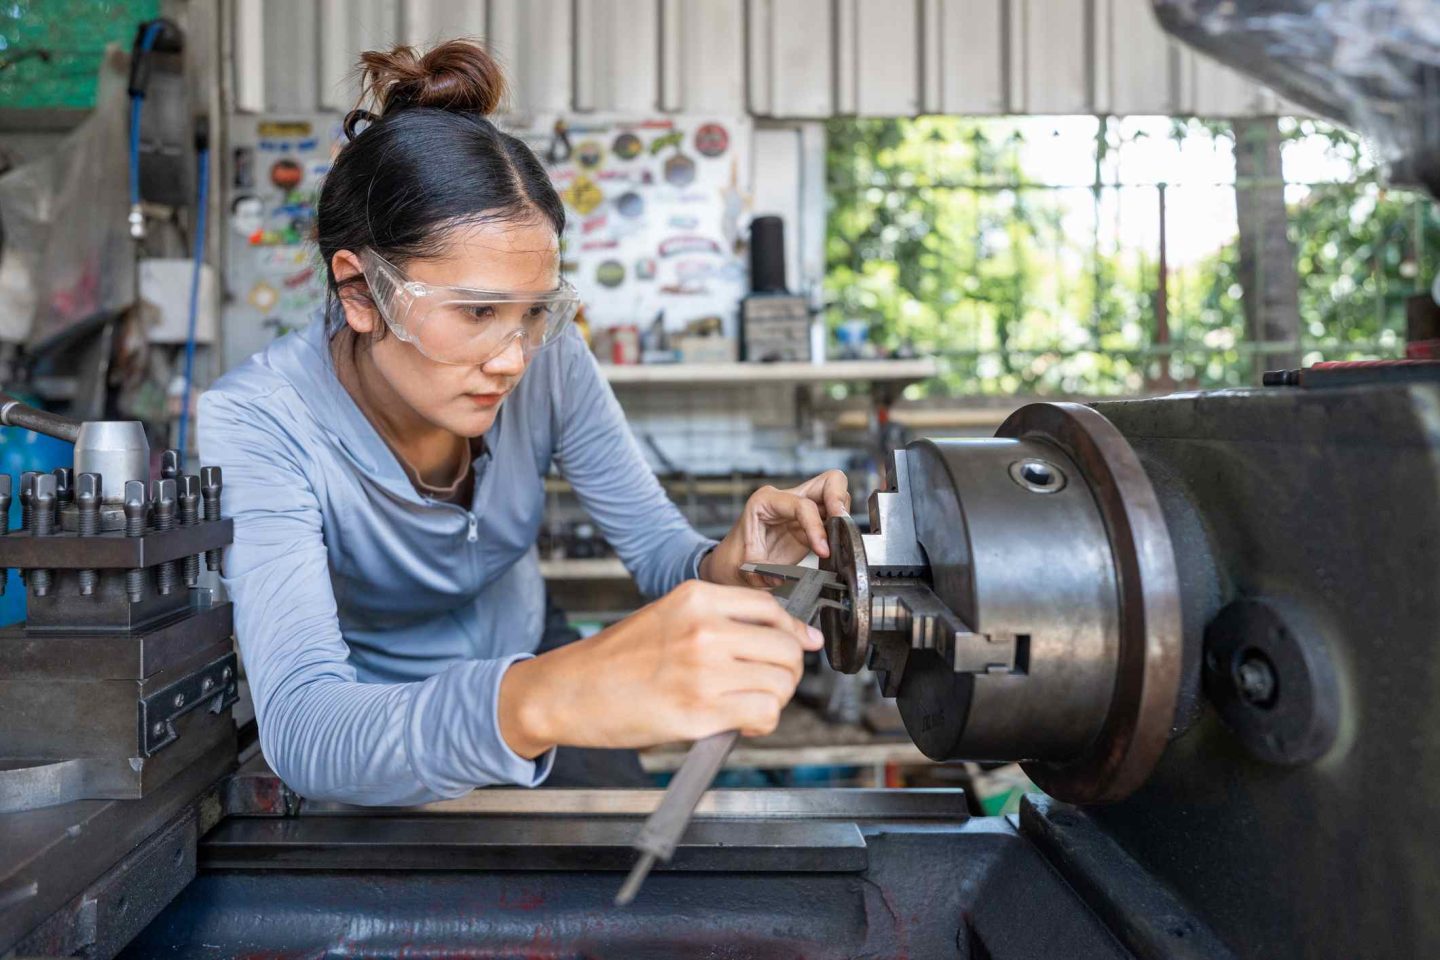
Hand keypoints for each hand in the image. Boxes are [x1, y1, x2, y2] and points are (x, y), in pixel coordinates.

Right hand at [498, 580, 823, 755]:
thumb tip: (785, 636)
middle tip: (769, 683)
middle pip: (785, 648)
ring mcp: (703, 671)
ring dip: (774, 699)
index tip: (800, 645)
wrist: (569, 690)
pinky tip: (743, 722)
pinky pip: (763, 714)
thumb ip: (720, 620)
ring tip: (750, 704)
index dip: (793, 632)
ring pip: (780, 684)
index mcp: (696, 598)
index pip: (772, 609)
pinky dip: (762, 722)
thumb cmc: (615, 659)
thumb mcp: (668, 616)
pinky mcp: (699, 712)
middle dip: (787, 671)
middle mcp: (704, 629)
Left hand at [700, 469, 851, 587]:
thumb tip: (780, 577)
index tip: (823, 549)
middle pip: (828, 482)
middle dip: (840, 500)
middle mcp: (786, 499)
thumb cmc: (735, 561)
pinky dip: (841, 527)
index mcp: (766, 501)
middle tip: (844, 525)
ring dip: (843, 514)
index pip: (802, 505)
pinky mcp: (811, 523)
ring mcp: (800, 509)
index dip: (816, 526)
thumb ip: (761, 573)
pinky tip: (837, 544)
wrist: (733, 567)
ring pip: (836, 494)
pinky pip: (835, 516)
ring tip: (841, 538)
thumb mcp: (744, 570)